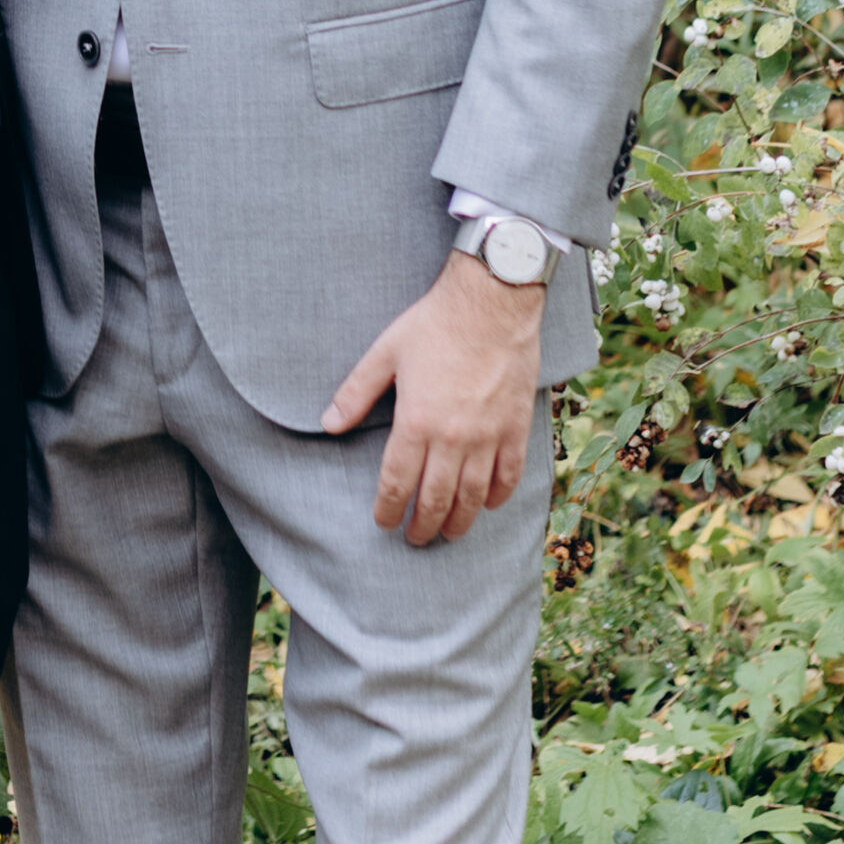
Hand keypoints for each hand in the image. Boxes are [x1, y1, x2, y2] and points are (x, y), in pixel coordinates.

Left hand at [321, 250, 543, 545]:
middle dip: (421, 526)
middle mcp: (452, 439)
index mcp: (416, 421)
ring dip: (458, 522)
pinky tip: (487, 505)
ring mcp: (488, 438)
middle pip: (434, 500)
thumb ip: (355, 392)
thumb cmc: (434, 324)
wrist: (492, 303)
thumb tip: (328, 423)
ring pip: (472, 498)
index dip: (387, 509)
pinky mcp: (515, 430)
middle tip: (414, 539)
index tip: (383, 522)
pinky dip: (496, 498)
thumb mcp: (385, 352)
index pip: (397, 482)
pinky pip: (508, 477)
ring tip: (447, 533)